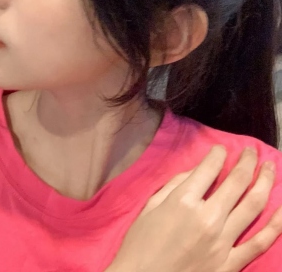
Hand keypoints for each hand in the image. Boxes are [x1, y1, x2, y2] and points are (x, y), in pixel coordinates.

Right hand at [106, 146, 281, 271]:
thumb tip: (197, 171)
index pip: (209, 168)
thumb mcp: (150, 206)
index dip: (217, 154)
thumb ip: (174, 185)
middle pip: (236, 182)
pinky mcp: (230, 264)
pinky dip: (275, 225)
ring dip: (265, 182)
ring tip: (270, 167)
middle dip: (246, 161)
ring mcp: (223, 242)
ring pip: (253, 205)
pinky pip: (259, 242)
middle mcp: (208, 217)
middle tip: (251, 151)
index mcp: (183, 201)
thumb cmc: (141, 242)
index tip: (221, 149)